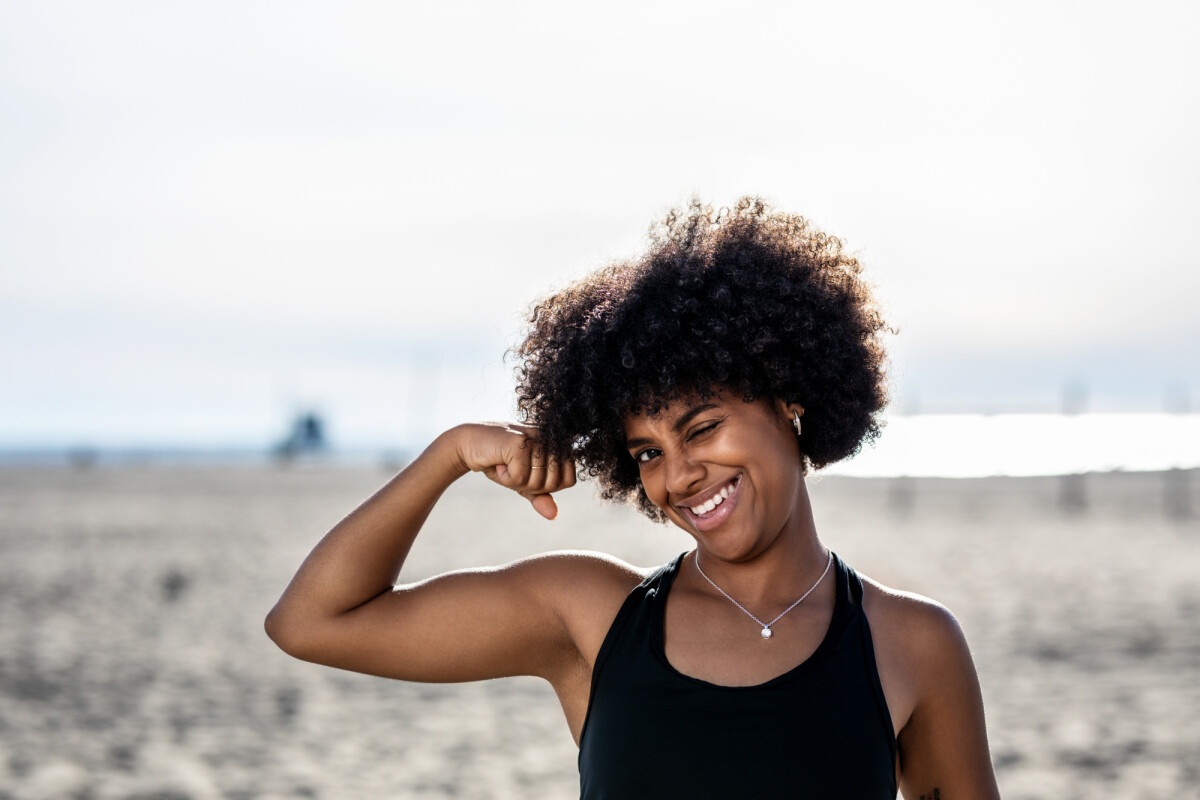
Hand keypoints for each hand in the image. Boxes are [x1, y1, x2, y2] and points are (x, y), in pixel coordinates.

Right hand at [451, 423, 576, 519]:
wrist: (470, 445)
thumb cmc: (501, 461)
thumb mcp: (523, 481)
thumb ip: (540, 496)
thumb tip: (553, 515)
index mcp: (559, 445)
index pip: (569, 480)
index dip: (547, 486)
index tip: (528, 474)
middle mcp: (551, 438)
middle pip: (553, 484)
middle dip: (530, 485)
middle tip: (513, 469)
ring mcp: (536, 438)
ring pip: (537, 482)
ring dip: (516, 481)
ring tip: (505, 464)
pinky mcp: (520, 443)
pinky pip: (520, 479)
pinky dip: (505, 477)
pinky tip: (498, 463)